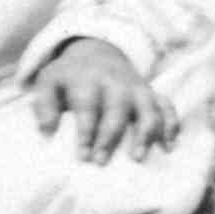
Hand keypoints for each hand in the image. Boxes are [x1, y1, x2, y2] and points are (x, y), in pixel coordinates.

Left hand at [27, 37, 179, 165]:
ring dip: (146, 132)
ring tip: (137, 158)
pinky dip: (171, 124)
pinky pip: (167, 106)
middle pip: (118, 108)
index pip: (88, 105)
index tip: (83, 155)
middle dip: (111, 136)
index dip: (86, 130)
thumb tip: (47, 131)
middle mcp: (116, 82)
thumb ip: (43, 104)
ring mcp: (137, 87)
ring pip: (148, 108)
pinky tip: (169, 146)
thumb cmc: (69, 77)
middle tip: (101, 162)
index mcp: (88, 79)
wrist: (97, 51)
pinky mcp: (151, 92)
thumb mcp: (48, 81)